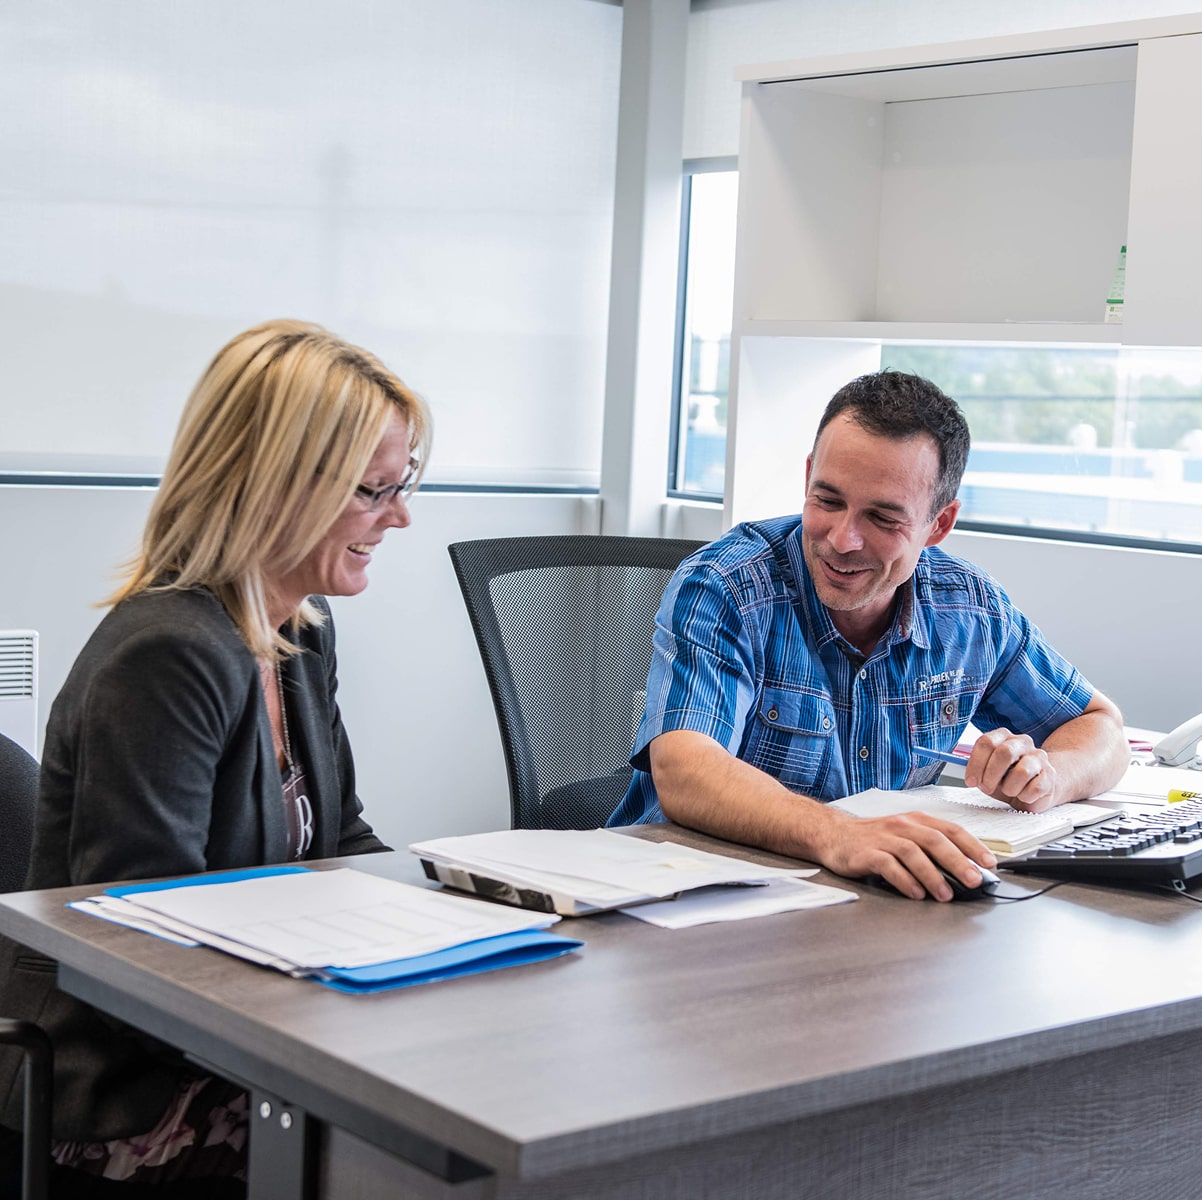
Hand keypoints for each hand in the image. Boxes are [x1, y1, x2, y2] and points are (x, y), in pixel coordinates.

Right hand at [814, 808, 996, 901]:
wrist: (832, 834)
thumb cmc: (873, 838)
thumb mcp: (904, 836)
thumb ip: (929, 849)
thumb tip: (963, 870)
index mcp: (915, 820)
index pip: (950, 829)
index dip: (972, 845)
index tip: (989, 862)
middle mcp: (901, 825)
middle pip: (935, 840)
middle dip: (957, 861)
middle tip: (973, 880)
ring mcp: (883, 838)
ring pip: (913, 853)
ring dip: (933, 875)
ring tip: (945, 894)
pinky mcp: (866, 853)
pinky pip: (888, 866)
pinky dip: (904, 880)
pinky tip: (915, 893)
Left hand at [964, 727, 1057, 810]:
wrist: (1036, 787)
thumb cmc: (1007, 778)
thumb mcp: (987, 772)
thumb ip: (976, 769)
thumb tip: (969, 776)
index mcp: (1003, 737)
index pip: (986, 742)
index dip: (976, 763)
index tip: (971, 780)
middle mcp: (1022, 742)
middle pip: (1004, 752)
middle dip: (991, 774)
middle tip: (986, 787)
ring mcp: (1039, 757)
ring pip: (1022, 772)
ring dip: (1010, 788)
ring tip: (1009, 791)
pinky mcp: (1050, 775)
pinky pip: (1035, 788)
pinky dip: (1024, 796)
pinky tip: (1023, 794)